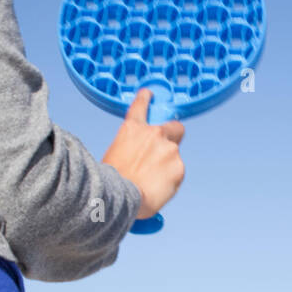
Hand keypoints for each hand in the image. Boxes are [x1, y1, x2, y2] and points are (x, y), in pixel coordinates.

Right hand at [102, 88, 184, 219]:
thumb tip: (140, 157)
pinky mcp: (179, 167)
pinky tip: (157, 189)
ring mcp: (169, 149)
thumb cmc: (112, 180)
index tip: (149, 95)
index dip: (146, 99)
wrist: (120, 197)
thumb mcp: (115, 154)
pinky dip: (170, 182)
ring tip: (151, 183)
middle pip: (175, 128)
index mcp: (133, 129)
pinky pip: (177, 174)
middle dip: (173, 137)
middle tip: (164, 153)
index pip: (141, 105)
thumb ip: (132, 148)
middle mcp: (154, 134)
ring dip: (167, 167)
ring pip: (174, 157)